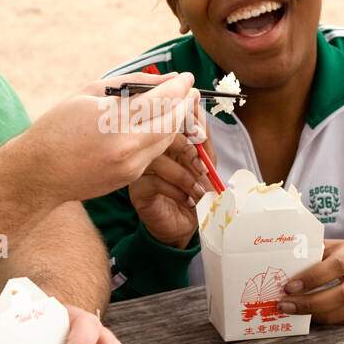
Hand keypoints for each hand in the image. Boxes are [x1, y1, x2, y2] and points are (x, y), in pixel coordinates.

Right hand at [24, 72, 200, 202]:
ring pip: (166, 139)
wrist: (38, 173)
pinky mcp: (129, 178)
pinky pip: (152, 154)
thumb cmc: (58, 127)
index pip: (162, 99)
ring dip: (174, 121)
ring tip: (175, 105)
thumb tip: (164, 79)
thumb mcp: (89, 94)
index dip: (179, 86)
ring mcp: (130, 166)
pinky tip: (153, 126)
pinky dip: (157, 137)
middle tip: (190, 90)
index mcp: (114, 119)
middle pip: (172, 122)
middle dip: (185, 104)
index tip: (187, 77)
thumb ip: (129, 84)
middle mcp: (127, 145)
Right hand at [129, 123, 217, 248]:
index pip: (171, 118)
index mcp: (167, 141)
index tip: (202, 136)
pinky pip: (154, 182)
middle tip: (203, 168)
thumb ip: (204, 144)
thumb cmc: (194, 193)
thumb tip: (201, 121)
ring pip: (157, 160)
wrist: (185, 225)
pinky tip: (187, 199)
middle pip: (160, 135)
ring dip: (184, 175)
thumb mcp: (206, 166)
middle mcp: (150, 151)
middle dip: (187, 150)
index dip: (187, 121)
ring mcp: (141, 169)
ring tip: (198, 190)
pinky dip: (176, 191)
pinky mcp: (137, 190)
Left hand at [277, 240, 343, 324]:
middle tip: (284, 305)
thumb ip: (318, 251)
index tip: (289, 286)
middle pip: (340, 295)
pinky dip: (324, 319)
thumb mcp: (342, 246)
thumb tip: (286, 260)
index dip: (311, 278)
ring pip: (341, 313)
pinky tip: (309, 316)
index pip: (335, 266)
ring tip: (291, 311)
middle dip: (309, 303)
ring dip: (313, 315)